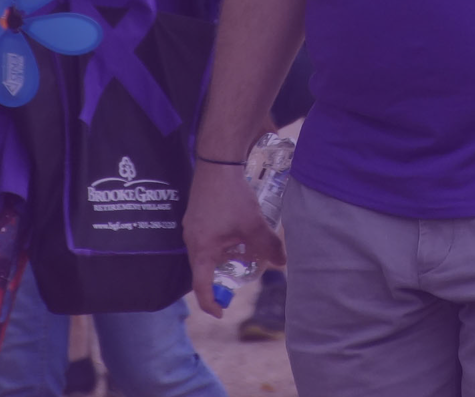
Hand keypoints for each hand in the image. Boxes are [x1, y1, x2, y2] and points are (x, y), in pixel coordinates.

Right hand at [183, 162, 284, 317]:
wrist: (218, 161)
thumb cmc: (232, 196)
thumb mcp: (254, 225)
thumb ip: (269, 246)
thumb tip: (282, 263)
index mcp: (201, 249)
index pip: (200, 286)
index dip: (210, 303)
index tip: (221, 313)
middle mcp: (192, 240)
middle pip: (206, 268)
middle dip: (226, 273)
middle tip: (247, 270)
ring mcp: (193, 225)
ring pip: (210, 251)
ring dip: (228, 254)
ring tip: (249, 247)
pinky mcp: (198, 213)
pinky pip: (209, 236)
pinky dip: (225, 240)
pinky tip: (242, 229)